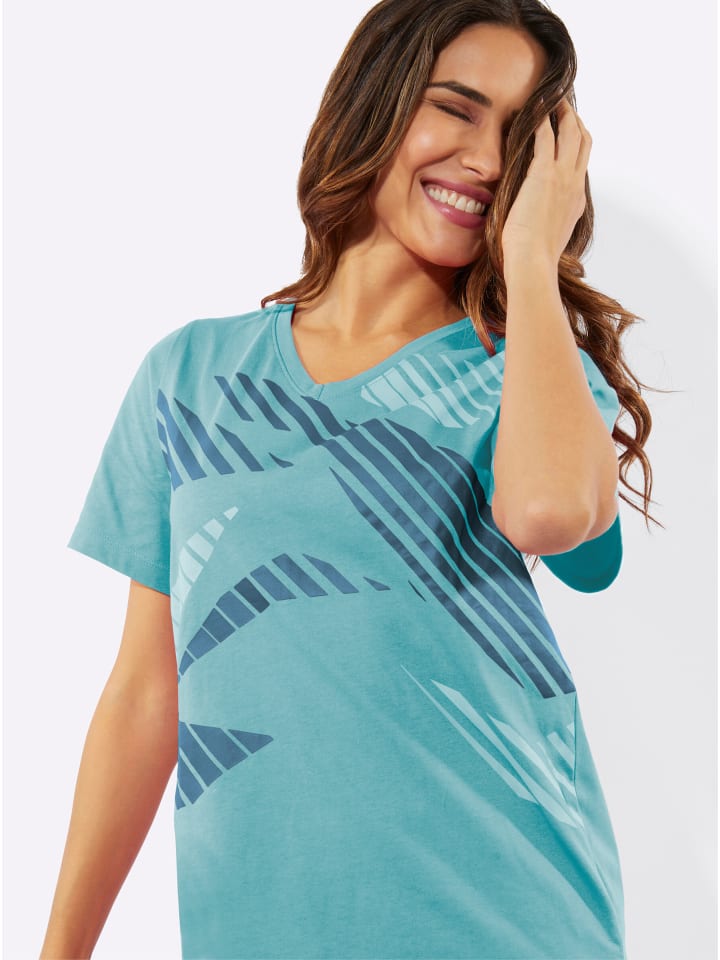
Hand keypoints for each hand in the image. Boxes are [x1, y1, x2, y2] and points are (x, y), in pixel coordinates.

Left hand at [501, 97, 591, 270]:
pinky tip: (535, 105)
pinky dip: (543, 117)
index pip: (580, 166)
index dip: (577, 146)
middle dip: (575, 121)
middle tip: (564, 105)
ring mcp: (563, 177)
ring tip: (552, 98)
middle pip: (583, 142)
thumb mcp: (547, 240)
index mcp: (576, 202)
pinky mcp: (545, 173)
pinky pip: (547, 135)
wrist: (532, 262)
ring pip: (572, 133)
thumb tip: (534, 231)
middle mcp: (574, 185)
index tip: (569, 134)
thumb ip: (545, 228)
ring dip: (563, 112)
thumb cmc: (532, 259)